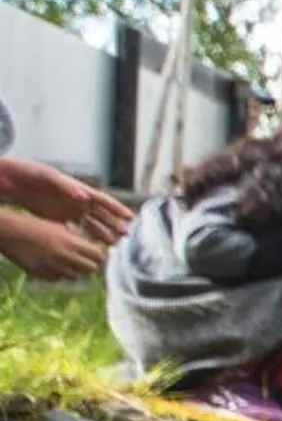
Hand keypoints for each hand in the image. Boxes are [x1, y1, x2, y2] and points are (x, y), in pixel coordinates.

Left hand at [0, 158, 131, 241]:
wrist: (12, 181)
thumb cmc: (31, 174)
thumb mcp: (48, 177)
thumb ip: (67, 187)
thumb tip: (84, 197)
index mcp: (79, 189)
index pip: (103, 200)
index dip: (118, 209)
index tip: (131, 217)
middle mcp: (77, 201)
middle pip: (101, 214)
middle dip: (114, 224)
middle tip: (125, 236)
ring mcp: (68, 210)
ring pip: (91, 224)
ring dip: (103, 233)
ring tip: (113, 244)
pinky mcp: (57, 218)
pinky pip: (75, 229)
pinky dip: (83, 237)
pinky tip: (89, 246)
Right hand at [0, 209, 111, 280]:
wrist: (9, 231)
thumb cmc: (35, 226)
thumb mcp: (59, 228)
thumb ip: (77, 240)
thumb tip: (97, 250)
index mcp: (70, 242)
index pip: (98, 256)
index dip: (99, 256)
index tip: (96, 255)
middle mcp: (63, 256)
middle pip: (90, 269)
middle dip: (90, 266)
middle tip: (85, 262)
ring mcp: (52, 266)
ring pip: (74, 277)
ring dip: (75, 272)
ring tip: (68, 263)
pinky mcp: (40, 274)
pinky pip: (57, 279)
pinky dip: (59, 274)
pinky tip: (53, 265)